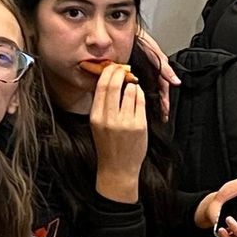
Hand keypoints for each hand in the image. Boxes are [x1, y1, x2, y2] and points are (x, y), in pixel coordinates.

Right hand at [89, 62, 148, 199]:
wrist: (117, 169)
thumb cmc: (108, 146)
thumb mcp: (97, 125)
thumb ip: (101, 105)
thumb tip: (107, 82)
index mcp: (96, 117)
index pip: (100, 86)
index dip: (107, 72)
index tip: (111, 67)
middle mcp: (109, 118)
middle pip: (114, 84)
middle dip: (119, 72)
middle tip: (122, 68)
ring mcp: (126, 122)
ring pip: (130, 90)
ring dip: (132, 83)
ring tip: (131, 83)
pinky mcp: (140, 125)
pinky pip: (141, 101)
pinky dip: (139, 94)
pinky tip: (137, 94)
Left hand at [134, 24, 179, 115]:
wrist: (128, 32)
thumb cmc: (143, 41)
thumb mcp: (156, 55)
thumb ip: (165, 69)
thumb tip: (176, 82)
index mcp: (157, 71)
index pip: (163, 90)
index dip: (164, 102)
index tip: (165, 113)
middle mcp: (148, 74)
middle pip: (155, 92)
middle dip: (158, 105)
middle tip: (158, 117)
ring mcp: (138, 74)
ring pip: (144, 90)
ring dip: (148, 101)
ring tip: (149, 113)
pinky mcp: (128, 73)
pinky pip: (131, 86)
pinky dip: (132, 94)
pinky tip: (131, 101)